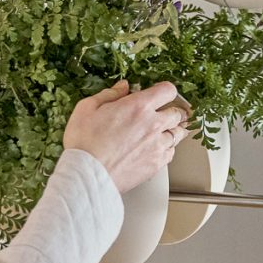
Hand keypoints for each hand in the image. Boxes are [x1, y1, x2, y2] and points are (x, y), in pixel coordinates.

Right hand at [62, 80, 190, 193]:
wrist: (87, 175)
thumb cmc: (84, 144)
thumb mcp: (87, 108)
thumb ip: (109, 94)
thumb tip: (122, 87)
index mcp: (138, 106)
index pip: (167, 90)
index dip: (165, 90)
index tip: (160, 93)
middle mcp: (153, 125)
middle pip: (178, 113)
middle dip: (173, 110)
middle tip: (167, 111)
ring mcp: (157, 146)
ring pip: (178, 133)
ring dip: (173, 129)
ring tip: (166, 129)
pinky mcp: (156, 164)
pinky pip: (172, 153)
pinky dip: (168, 148)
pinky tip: (159, 147)